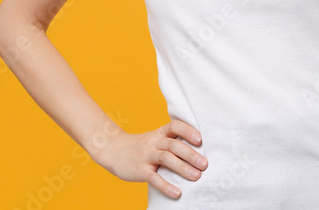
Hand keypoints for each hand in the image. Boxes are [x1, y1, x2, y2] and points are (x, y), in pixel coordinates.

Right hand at [91, 118, 207, 198]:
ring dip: (182, 168)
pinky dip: (166, 186)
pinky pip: (154, 178)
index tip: (200, 139)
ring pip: (166, 159)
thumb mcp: (155, 138)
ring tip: (196, 176)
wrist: (112, 150)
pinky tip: (177, 193)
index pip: (175, 126)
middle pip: (173, 144)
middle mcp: (153, 142)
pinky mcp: (140, 170)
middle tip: (205, 164)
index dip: (188, 131)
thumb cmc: (142, 146)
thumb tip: (199, 151)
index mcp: (159, 132)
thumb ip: (172, 141)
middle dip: (190, 154)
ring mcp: (146, 156)